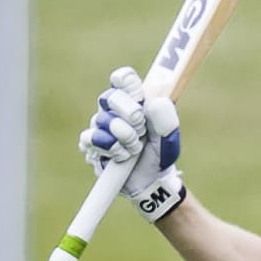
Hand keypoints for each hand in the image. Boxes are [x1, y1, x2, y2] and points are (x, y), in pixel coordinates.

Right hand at [78, 66, 184, 221]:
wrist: (151, 181)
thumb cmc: (159, 153)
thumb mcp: (169, 138)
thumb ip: (166, 120)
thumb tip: (156, 102)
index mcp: (134, 100)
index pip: (123, 79)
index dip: (127, 82)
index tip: (138, 95)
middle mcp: (113, 109)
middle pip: (110, 96)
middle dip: (130, 114)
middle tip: (142, 128)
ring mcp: (99, 125)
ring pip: (103, 120)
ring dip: (125, 136)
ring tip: (135, 148)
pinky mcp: (90, 144)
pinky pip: (92, 138)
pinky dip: (112, 149)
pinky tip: (123, 156)